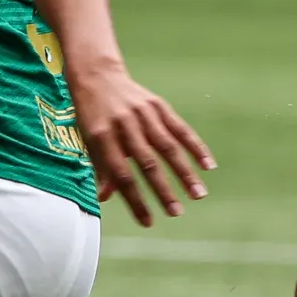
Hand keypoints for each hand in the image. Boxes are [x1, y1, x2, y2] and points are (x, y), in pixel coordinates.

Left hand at [72, 62, 213, 227]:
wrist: (97, 74)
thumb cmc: (91, 115)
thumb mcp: (87, 140)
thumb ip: (101, 168)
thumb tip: (107, 198)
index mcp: (102, 137)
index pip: (121, 175)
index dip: (135, 200)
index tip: (148, 222)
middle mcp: (124, 125)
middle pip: (147, 162)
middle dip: (163, 190)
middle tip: (176, 213)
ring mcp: (143, 114)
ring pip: (168, 147)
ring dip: (185, 173)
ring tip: (198, 195)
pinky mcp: (158, 105)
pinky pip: (180, 128)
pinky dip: (195, 147)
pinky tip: (209, 165)